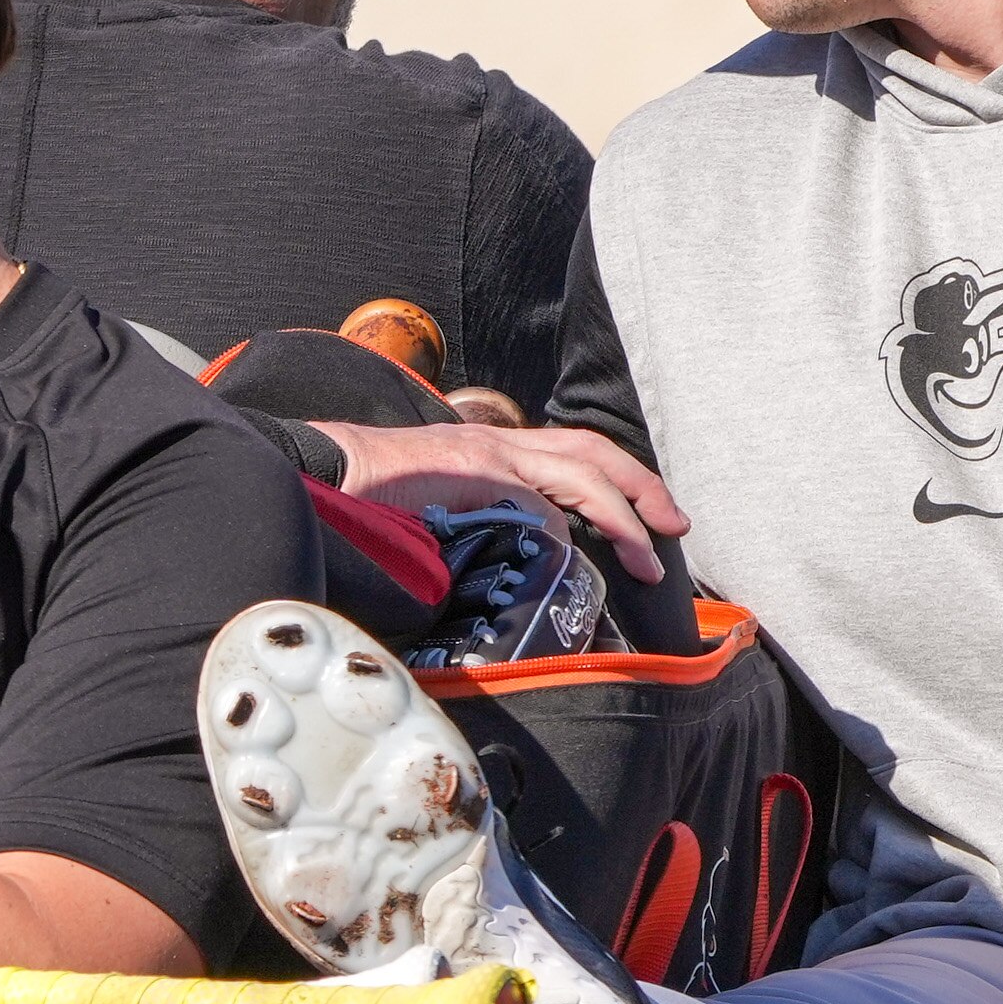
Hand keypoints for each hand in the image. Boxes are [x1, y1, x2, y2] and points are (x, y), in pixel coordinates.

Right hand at [312, 419, 692, 583]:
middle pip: (594, 451)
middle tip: (675, 528)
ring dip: (624, 517)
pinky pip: (537, 503)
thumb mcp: (440, 498)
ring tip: (649, 559)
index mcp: (495, 445)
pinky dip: (564, 533)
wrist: (327, 472)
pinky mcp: (475, 474)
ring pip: (582, 474)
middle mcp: (501, 441)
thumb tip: (513, 561)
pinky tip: (575, 562)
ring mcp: (490, 455)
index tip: (652, 516)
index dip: (622, 478)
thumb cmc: (373, 494)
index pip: (576, 450)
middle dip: (644, 489)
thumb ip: (480, 516)